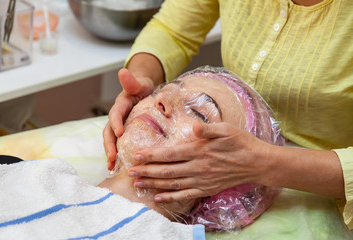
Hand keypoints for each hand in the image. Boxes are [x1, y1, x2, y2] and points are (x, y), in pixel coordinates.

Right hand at [103, 68, 154, 169]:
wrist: (142, 91)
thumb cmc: (141, 87)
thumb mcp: (139, 83)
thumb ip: (132, 80)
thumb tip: (123, 71)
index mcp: (120, 105)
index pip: (115, 114)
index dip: (116, 123)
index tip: (120, 133)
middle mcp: (117, 117)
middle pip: (109, 131)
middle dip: (109, 144)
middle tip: (112, 157)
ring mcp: (119, 126)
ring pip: (111, 140)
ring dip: (110, 153)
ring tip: (111, 166)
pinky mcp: (123, 133)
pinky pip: (118, 144)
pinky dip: (116, 155)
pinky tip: (118, 166)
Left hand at [128, 121, 272, 201]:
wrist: (256, 162)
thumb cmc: (240, 142)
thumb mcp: (226, 129)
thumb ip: (208, 129)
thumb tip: (194, 128)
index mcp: (200, 150)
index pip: (170, 154)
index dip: (152, 155)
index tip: (137, 156)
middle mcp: (198, 167)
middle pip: (167, 171)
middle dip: (147, 171)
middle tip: (130, 172)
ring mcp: (202, 180)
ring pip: (172, 184)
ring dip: (154, 184)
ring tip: (139, 184)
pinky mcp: (207, 189)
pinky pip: (185, 195)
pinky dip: (170, 198)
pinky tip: (158, 198)